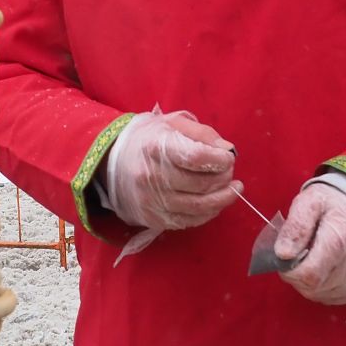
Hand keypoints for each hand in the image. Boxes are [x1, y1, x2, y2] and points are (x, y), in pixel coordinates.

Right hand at [104, 111, 235, 231]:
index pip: (195, 157)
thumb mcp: (171, 124)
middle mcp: (151, 175)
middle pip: (199, 183)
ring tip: (234, 189)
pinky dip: (209, 213)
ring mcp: (151, 200)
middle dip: (223, 179)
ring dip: (223, 199)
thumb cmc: (148, 140)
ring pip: (197, 206)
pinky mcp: (153, 218)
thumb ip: (202, 134)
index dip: (218, 160)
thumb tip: (227, 151)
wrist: (111, 164)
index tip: (228, 158)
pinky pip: (189, 220)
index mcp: (155, 146)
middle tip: (231, 173)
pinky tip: (217, 203)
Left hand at [276, 182, 345, 304]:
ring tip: (311, 259)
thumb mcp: (310, 201)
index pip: (309, 273)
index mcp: (342, 237)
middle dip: (297, 274)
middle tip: (297, 255)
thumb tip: (282, 253)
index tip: (285, 255)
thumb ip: (295, 226)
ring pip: (320, 294)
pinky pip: (332, 297)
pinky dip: (321, 286)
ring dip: (308, 281)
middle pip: (313, 286)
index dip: (289, 269)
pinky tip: (323, 268)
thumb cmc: (332, 206)